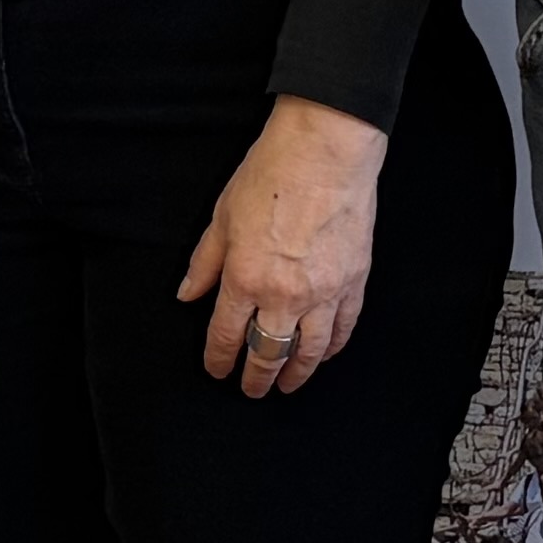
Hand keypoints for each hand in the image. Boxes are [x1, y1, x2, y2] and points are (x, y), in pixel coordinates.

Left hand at [179, 99, 384, 394]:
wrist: (326, 152)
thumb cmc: (272, 175)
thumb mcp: (222, 216)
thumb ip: (205, 263)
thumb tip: (188, 295)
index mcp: (245, 278)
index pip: (226, 336)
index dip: (219, 360)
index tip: (217, 371)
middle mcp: (283, 295)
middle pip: (267, 354)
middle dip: (256, 378)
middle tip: (251, 390)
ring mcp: (323, 292)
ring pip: (308, 352)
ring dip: (295, 374)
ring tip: (287, 385)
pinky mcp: (353, 282)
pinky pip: (342, 329)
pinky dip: (331, 348)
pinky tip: (322, 355)